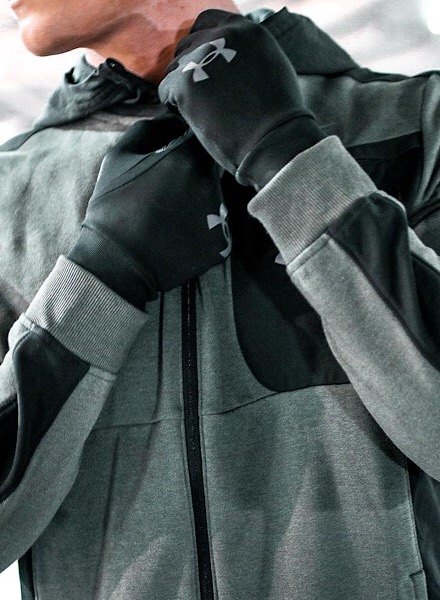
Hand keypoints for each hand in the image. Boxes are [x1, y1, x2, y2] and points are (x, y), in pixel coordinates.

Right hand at [67, 113, 231, 309]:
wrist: (116, 262)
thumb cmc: (113, 206)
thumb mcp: (118, 156)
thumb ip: (148, 128)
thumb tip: (168, 118)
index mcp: (187, 158)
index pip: (203, 135)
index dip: (191, 138)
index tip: (177, 147)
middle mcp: (210, 185)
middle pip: (213, 167)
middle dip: (196, 169)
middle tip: (171, 184)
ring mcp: (220, 217)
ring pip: (216, 196)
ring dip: (200, 198)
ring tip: (171, 212)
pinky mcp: (222, 244)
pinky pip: (218, 227)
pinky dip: (203, 227)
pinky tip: (178, 233)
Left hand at [158, 9, 325, 189]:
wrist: (274, 140)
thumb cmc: (278, 117)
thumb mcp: (271, 67)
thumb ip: (246, 54)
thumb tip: (226, 60)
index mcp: (246, 29)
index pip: (207, 22)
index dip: (200, 45)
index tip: (203, 68)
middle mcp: (223, 35)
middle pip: (186, 45)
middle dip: (189, 69)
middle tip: (200, 97)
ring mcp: (202, 57)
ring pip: (174, 68)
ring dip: (182, 89)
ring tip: (202, 112)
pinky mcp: (186, 83)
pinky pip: (165, 92)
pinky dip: (175, 108)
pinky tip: (195, 120)